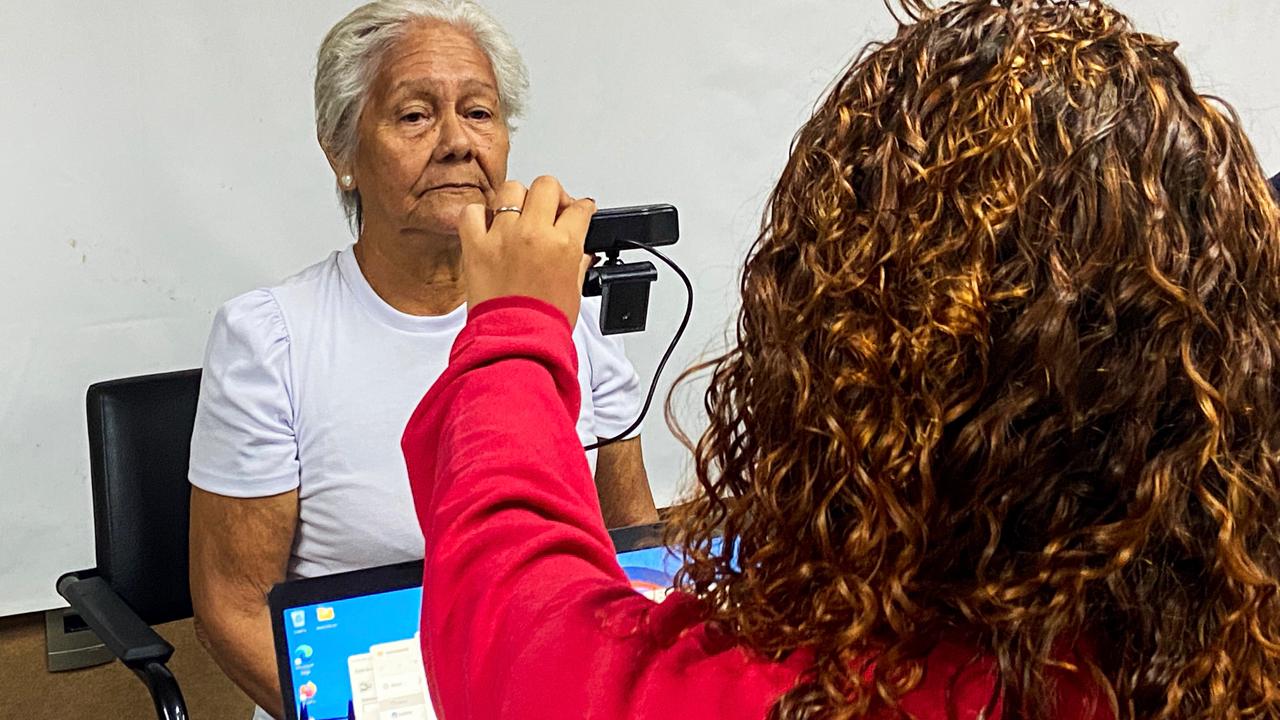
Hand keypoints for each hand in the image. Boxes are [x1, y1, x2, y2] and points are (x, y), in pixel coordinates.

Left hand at [458, 176, 596, 324]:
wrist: (516, 342)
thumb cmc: (544, 322)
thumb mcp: (575, 289)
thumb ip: (578, 262)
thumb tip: (581, 251)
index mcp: (564, 244)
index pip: (580, 207)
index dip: (582, 208)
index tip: (578, 211)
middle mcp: (534, 234)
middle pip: (546, 186)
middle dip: (552, 196)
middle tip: (550, 210)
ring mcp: (503, 236)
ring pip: (511, 190)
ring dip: (517, 201)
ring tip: (517, 218)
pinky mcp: (476, 246)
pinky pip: (473, 212)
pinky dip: (479, 215)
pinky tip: (488, 227)